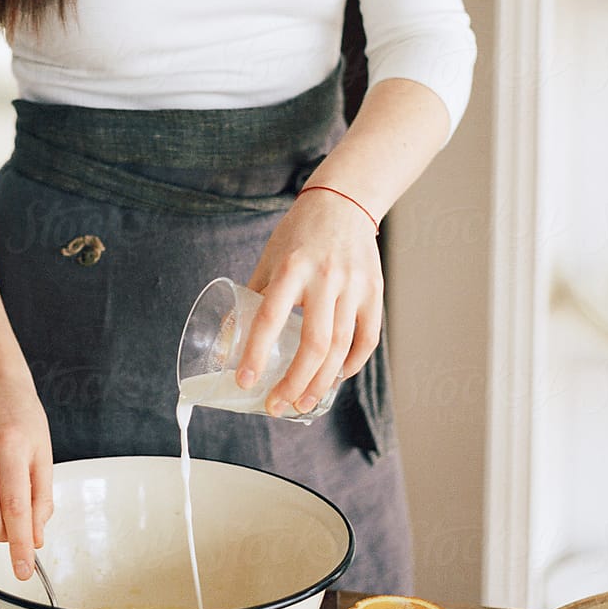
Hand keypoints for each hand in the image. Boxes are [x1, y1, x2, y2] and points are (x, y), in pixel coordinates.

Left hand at [242, 187, 382, 415]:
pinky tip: (336, 378)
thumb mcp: (271, 258)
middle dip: (295, 382)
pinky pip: (367, 338)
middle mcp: (325, 278)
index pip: (271, 317)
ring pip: (341, 347)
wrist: (344, 203)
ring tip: (304, 402)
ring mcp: (354, 285)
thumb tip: (232, 339)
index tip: (244, 381)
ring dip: (322, 382)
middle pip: (314, 344)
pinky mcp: (375, 291)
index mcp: (292, 267)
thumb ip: (256, 296)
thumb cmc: (300, 234)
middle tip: (278, 406)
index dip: (255, 352)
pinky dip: (353, 364)